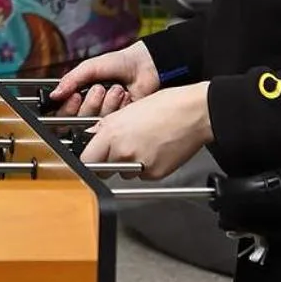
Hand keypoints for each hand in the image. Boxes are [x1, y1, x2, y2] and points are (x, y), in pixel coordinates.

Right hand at [48, 39, 161, 117]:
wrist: (145, 66)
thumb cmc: (119, 63)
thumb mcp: (89, 67)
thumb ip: (70, 80)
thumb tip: (54, 95)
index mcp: (79, 95)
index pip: (63, 112)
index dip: (68, 108)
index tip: (76, 96)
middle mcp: (91, 108)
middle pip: (79, 120)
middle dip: (91, 103)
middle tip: (100, 89)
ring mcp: (106, 116)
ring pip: (96, 122)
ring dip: (107, 103)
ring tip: (117, 89)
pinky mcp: (121, 122)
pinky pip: (113, 123)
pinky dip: (119, 108)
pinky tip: (125, 96)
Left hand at [80, 83, 212, 179]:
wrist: (194, 113)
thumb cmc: (165, 106)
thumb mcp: (127, 110)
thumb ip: (106, 127)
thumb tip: (91, 138)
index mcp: (111, 132)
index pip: (86, 159)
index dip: (88, 159)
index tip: (90, 157)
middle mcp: (122, 151)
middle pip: (102, 170)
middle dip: (106, 164)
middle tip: (117, 152)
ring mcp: (139, 165)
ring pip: (123, 173)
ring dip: (128, 165)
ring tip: (143, 146)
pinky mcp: (155, 174)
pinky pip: (142, 176)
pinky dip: (146, 167)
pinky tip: (155, 151)